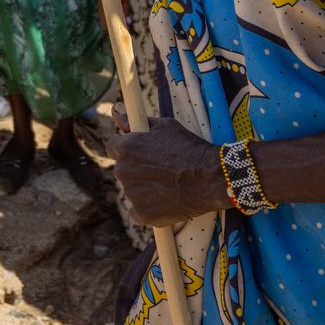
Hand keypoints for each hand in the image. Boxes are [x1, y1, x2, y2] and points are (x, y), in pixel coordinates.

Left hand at [108, 119, 229, 228]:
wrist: (211, 177)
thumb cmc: (189, 147)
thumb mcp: (164, 126)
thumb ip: (134, 121)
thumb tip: (115, 110)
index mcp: (126, 147)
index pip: (113, 148)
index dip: (128, 150)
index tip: (141, 153)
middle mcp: (123, 171)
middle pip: (123, 170)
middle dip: (137, 170)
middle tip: (161, 170)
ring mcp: (132, 194)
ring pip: (132, 191)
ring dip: (144, 189)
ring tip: (169, 185)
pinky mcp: (142, 214)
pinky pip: (138, 212)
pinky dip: (149, 208)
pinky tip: (166, 201)